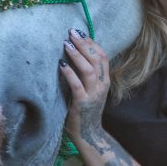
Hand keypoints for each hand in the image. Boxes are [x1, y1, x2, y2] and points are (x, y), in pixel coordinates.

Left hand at [59, 29, 110, 148]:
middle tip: (71, 32)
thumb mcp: (90, 88)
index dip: (91, 43)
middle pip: (96, 59)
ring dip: (77, 55)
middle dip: (83, 44)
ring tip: (66, 44)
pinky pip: (76, 85)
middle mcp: (102, 85)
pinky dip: (69, 73)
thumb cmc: (85, 108)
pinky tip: (61, 64)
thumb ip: (87, 74)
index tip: (80, 33)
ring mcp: (93, 94)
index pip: (102, 56)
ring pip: (88, 69)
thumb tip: (75, 52)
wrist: (88, 133)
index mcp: (104, 80)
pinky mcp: (82, 103)